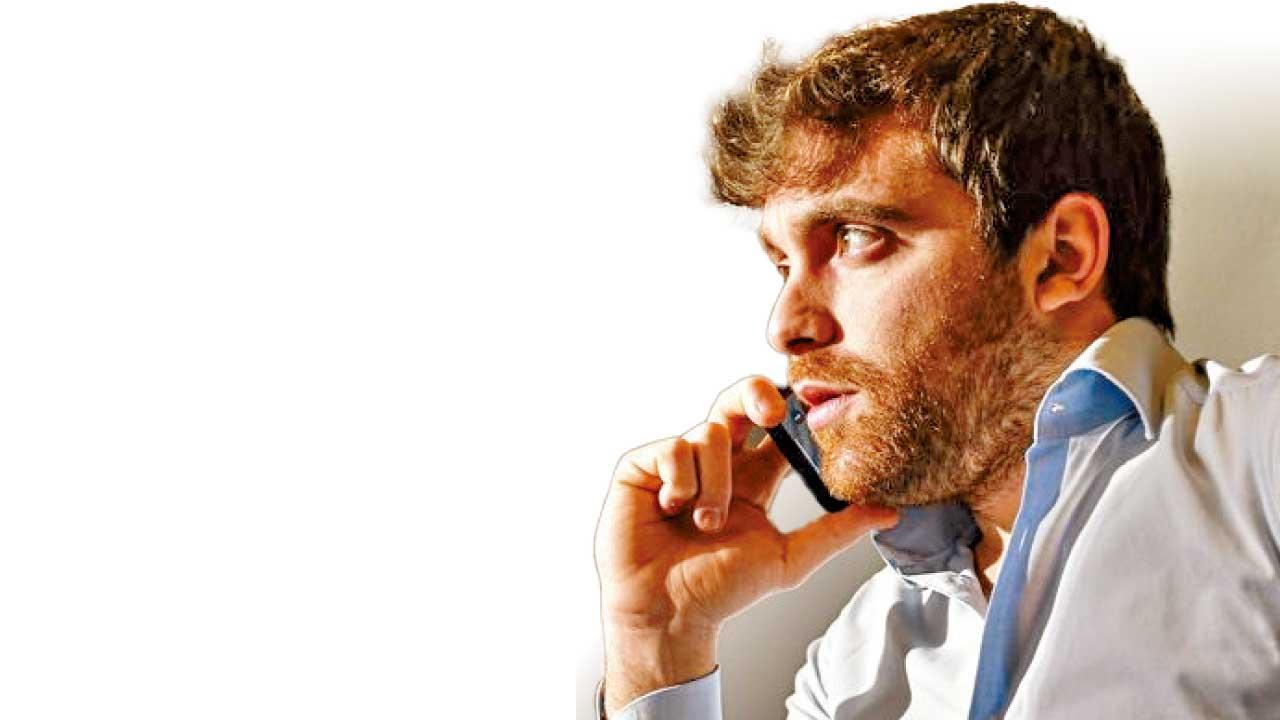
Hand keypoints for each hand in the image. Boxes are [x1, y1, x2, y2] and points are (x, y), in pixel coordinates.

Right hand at [594, 376, 897, 712]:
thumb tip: (891, 510)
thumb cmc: (719, 591)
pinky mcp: (642, 467)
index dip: (793, 415)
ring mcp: (678, 463)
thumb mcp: (787, 560)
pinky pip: (673, 448)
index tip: (812, 409)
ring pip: (710, 434)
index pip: (776, 433)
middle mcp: (717, 464)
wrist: (666, 615)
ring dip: (716, 482)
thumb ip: (835, 531)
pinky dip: (681, 480)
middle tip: (774, 410)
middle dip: (756, 393)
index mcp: (752, 480)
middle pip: (739, 402)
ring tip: (706, 523)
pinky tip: (673, 509)